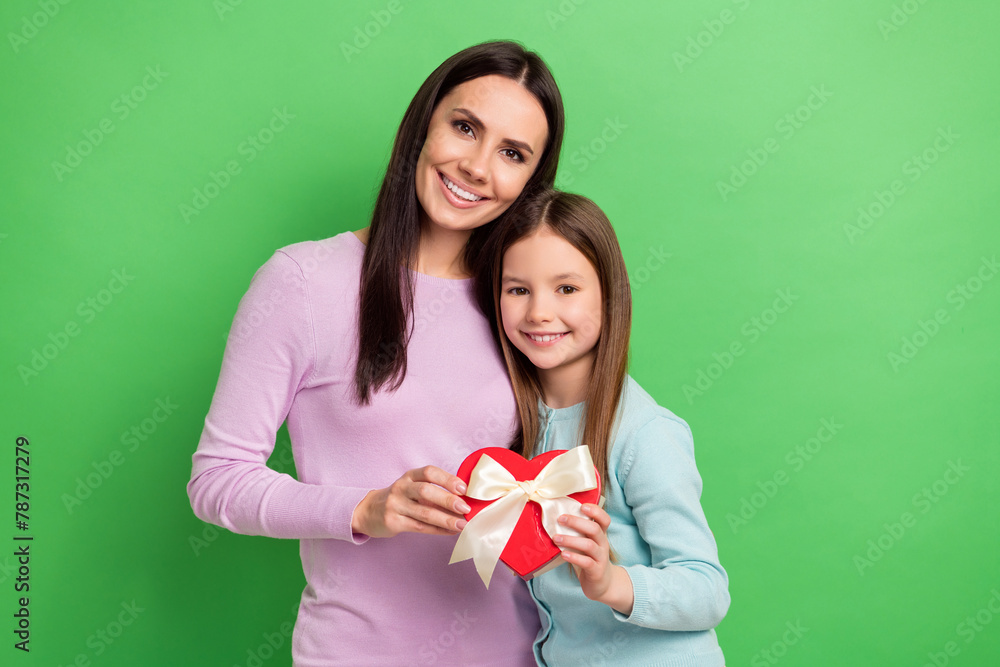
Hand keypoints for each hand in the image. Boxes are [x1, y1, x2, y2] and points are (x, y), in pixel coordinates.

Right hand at [351, 466, 470, 537]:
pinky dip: (437, 530)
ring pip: (424, 513)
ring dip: (446, 519)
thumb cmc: (399, 499)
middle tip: (465, 508)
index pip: (429, 472)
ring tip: (462, 524)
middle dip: (448, 500)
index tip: (463, 488)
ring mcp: (395, 505)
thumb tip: (464, 500)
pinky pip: (419, 527)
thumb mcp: (412, 488)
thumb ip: (433, 491)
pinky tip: (450, 531)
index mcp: (409, 476)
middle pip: (426, 491)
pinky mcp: (393, 522)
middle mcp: (401, 488)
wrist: (369, 511)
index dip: (447, 479)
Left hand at [554, 504, 634, 614]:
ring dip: (571, 540)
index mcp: (601, 535)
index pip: (604, 519)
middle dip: (576, 522)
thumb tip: (554, 519)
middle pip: (594, 529)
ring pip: (589, 545)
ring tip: (556, 539)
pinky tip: (564, 554)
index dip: (596, 511)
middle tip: (560, 519)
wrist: (602, 585)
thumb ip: (576, 533)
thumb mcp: (586, 544)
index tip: (582, 506)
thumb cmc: (589, 560)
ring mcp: (601, 558)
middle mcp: (603, 544)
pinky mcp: (596, 571)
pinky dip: (574, 557)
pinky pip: (587, 562)